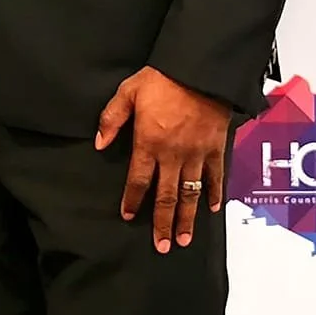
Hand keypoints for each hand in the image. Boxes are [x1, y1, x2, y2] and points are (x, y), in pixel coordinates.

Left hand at [95, 66, 232, 253]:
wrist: (199, 69)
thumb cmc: (162, 79)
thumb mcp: (127, 93)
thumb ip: (111, 120)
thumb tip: (99, 144)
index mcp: (149, 143)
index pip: (138, 180)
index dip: (133, 200)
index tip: (129, 216)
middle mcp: (173, 155)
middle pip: (167, 196)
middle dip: (163, 223)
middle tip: (162, 246)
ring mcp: (197, 154)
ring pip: (191, 193)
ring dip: (187, 218)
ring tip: (184, 239)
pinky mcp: (216, 147)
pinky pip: (216, 176)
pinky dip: (214, 193)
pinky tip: (211, 209)